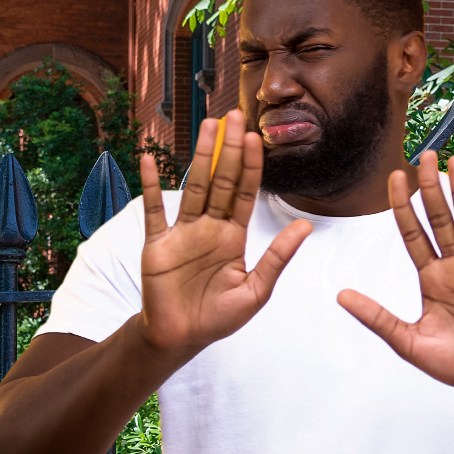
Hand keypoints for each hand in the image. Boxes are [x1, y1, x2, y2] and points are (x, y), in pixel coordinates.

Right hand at [137, 110, 311, 354]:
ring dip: (199, 156)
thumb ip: (277, 257)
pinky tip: (148, 159)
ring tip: (207, 125)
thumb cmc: (219, 317)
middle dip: (228, 149)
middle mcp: (209, 227)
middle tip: (234, 116)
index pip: (244, 193)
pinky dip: (151, 185)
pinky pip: (154, 210)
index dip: (250, 166)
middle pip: (220, 180)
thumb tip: (305, 226)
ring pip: (193, 186)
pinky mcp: (157, 244)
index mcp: (233, 236)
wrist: (181, 338)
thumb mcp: (256, 291)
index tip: (256, 137)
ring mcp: (182, 232)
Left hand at [338, 152, 453, 396]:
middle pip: (440, 219)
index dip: (403, 206)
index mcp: (431, 278)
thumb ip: (377, 317)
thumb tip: (340, 295)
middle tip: (425, 155)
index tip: (395, 177)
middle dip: (431, 188)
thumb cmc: (451, 363)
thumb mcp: (407, 341)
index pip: (413, 233)